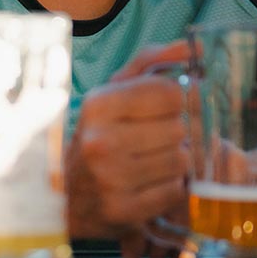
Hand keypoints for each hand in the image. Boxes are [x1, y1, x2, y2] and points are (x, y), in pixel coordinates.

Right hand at [66, 42, 188, 249]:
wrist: (65, 196)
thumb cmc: (98, 136)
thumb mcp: (113, 93)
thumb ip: (151, 63)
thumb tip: (191, 47)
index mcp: (97, 105)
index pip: (170, 93)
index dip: (176, 101)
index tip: (163, 111)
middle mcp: (99, 141)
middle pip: (179, 128)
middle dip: (175, 134)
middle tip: (157, 141)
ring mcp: (110, 179)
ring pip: (181, 160)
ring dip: (174, 162)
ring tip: (153, 163)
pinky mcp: (122, 210)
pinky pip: (175, 191)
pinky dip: (169, 189)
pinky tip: (150, 185)